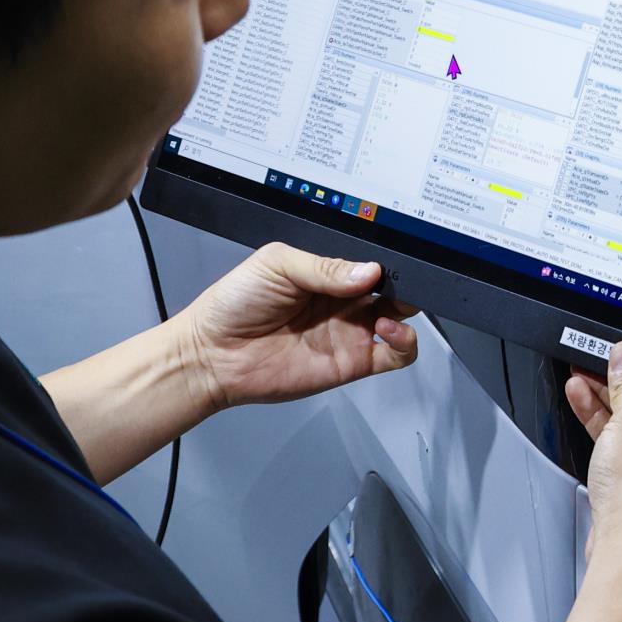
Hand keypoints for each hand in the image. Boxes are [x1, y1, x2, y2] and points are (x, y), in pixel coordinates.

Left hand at [180, 243, 418, 410]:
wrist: (213, 355)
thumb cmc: (233, 305)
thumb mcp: (276, 265)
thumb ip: (324, 266)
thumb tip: (369, 271)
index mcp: (326, 272)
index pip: (369, 261)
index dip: (384, 259)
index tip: (389, 259)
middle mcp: (342, 301)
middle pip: (391, 288)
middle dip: (405, 282)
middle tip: (399, 282)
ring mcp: (350, 331)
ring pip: (401, 318)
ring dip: (408, 310)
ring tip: (389, 309)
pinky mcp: (353, 362)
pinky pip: (395, 355)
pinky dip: (405, 342)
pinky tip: (387, 330)